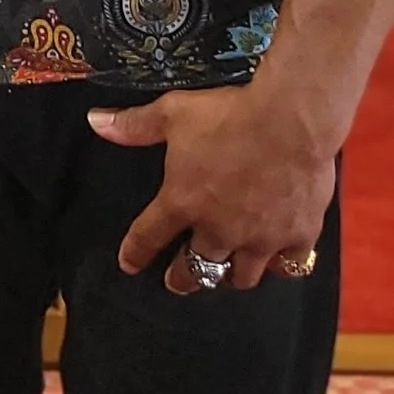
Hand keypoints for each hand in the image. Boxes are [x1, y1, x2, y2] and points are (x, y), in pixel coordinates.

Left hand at [92, 83, 337, 291]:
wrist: (290, 120)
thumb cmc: (229, 116)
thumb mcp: (173, 113)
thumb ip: (135, 125)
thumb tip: (96, 121)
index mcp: (182, 203)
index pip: (148, 236)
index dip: (135, 252)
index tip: (129, 264)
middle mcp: (219, 229)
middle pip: (195, 269)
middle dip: (183, 278)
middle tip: (178, 281)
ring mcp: (260, 238)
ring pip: (242, 276)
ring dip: (229, 276)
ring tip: (224, 273)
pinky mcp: (298, 235)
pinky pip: (290, 264)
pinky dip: (282, 264)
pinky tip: (277, 261)